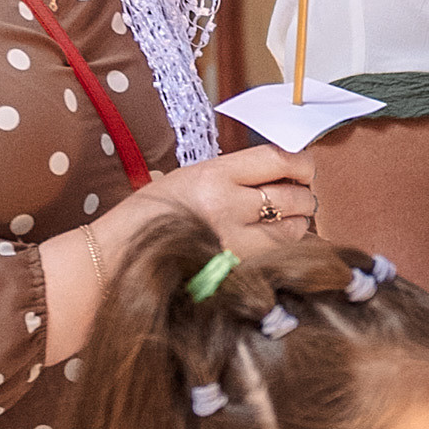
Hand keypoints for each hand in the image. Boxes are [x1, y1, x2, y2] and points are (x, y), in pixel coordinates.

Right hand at [155, 143, 316, 268]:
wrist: (123, 251)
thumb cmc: (156, 212)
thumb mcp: (192, 177)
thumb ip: (236, 174)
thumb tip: (283, 171)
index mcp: (214, 174)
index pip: (277, 159)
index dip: (302, 164)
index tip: (304, 169)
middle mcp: (226, 205)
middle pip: (292, 195)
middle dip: (304, 196)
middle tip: (299, 197)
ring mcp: (233, 242)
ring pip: (292, 229)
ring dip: (297, 223)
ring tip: (284, 220)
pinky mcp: (237, 269)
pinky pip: (278, 256)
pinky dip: (284, 248)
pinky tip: (272, 243)